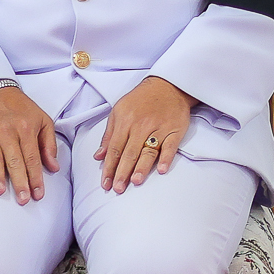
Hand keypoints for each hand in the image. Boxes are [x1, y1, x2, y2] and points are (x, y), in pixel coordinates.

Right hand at [0, 87, 59, 204]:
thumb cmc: (21, 108)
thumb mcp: (42, 120)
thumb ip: (49, 144)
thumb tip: (54, 167)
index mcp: (27, 128)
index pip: (33, 158)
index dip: (36, 177)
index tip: (38, 194)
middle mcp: (8, 132)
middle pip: (15, 161)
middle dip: (20, 182)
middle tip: (23, 199)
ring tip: (0, 191)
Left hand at [94, 76, 194, 193]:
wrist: (168, 85)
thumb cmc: (141, 100)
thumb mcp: (119, 111)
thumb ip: (108, 134)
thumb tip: (98, 156)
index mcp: (125, 121)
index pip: (114, 148)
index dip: (109, 167)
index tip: (105, 182)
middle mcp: (141, 125)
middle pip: (130, 152)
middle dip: (122, 172)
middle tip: (118, 189)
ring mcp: (159, 128)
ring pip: (149, 150)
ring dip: (142, 167)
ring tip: (135, 182)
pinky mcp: (175, 130)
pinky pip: (170, 146)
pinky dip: (166, 157)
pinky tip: (161, 169)